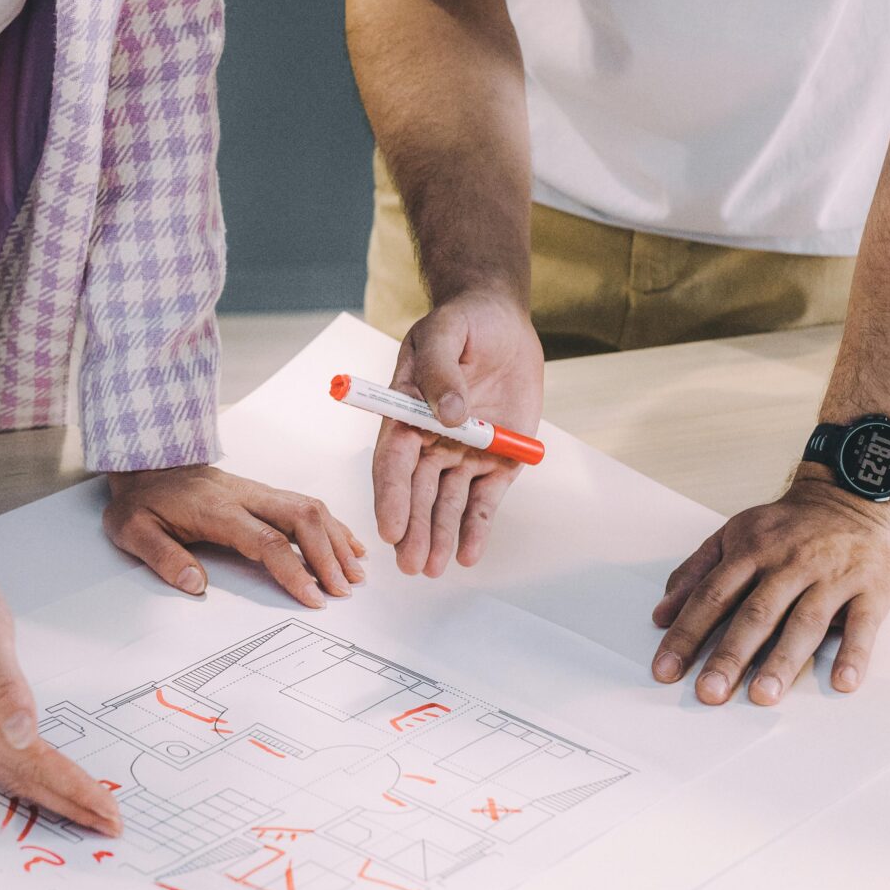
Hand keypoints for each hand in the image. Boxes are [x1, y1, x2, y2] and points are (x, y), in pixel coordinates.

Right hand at [0, 509, 120, 834]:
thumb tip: (25, 732)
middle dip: (68, 804)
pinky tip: (47, 780)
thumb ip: (6, 684)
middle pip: (20, 779)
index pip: (30, 763)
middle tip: (109, 825)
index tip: (106, 810)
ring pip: (9, 774)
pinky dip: (29, 775)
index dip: (71, 788)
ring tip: (87, 811)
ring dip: (50, 795)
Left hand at [103, 466, 365, 607]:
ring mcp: (257, 492)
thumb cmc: (140, 501)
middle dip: (329, 555)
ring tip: (355, 574)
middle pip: (301, 517)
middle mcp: (244, 496)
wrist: (144, 464)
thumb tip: (196, 584)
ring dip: (336, 540)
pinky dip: (332, 525)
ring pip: (309, 508)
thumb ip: (163, 556)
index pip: (267, 540)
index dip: (295, 570)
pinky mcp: (262, 494)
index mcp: (217, 509)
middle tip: (344, 590)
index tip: (314, 597)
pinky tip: (348, 545)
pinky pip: (305, 505)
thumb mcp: (132, 530)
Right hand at [372, 290, 543, 576]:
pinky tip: (469, 554)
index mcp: (406, 414)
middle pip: (417, 493)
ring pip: (447, 504)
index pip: (393, 462)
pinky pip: (484, 500)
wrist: (499, 320)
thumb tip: (448, 415)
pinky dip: (476, 528)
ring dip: (439, 536)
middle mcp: (430, 440)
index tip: (390, 528)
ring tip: (433, 569)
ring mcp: (463, 453)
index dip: (391, 496)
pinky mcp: (496, 460)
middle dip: (413, 530)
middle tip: (411, 563)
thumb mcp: (444, 334)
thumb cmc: (462, 322)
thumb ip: (440, 372)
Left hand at [650, 471, 889, 704]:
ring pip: (804, 622)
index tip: (666, 670)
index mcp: (750, 552)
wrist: (850, 495)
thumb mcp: (733, 536)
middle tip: (709, 693)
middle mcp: (789, 565)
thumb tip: (660, 615)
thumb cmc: (785, 527)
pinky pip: (863, 624)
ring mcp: (832, 577)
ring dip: (783, 661)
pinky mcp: (871, 588)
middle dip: (730, 655)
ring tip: (762, 695)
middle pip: (755, 615)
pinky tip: (842, 682)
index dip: (687, 634)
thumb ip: (695, 573)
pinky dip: (854, 653)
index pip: (711, 597)